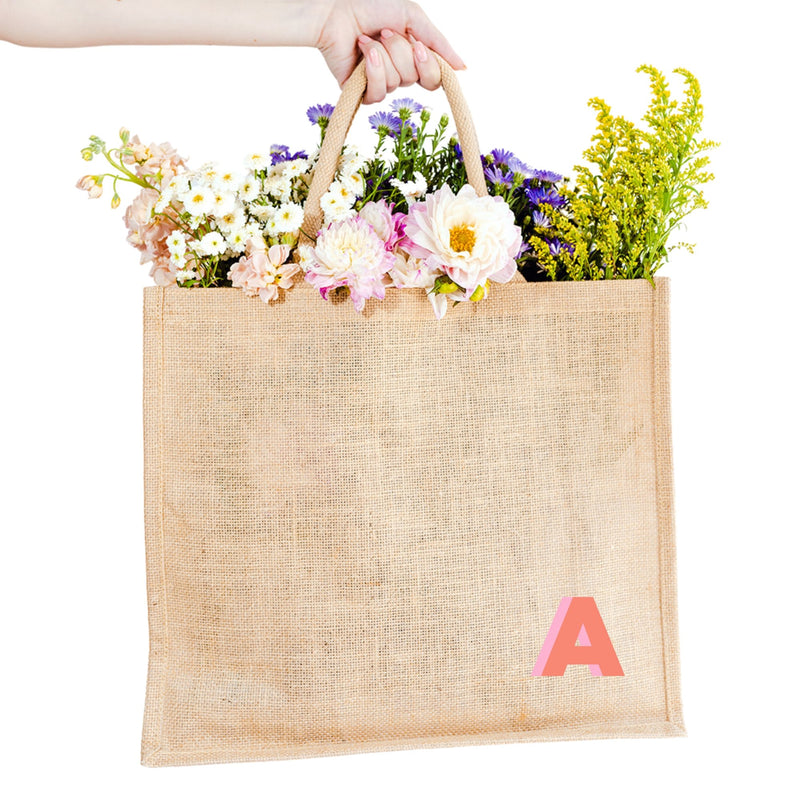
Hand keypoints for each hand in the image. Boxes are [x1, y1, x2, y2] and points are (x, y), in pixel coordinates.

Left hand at [316, 0, 465, 102]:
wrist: (335, 10)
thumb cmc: (371, 7)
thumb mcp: (413, 18)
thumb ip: (439, 44)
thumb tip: (463, 69)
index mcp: (412, 56)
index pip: (434, 79)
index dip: (429, 67)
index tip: (418, 45)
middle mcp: (398, 73)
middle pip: (415, 78)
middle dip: (401, 52)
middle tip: (385, 32)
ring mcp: (380, 83)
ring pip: (396, 83)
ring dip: (384, 55)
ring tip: (368, 39)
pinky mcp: (361, 92)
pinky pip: (378, 94)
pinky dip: (372, 69)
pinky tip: (363, 51)